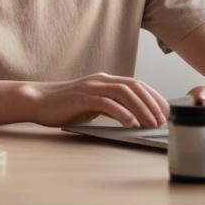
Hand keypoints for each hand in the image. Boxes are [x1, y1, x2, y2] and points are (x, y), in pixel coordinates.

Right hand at [20, 72, 170, 127]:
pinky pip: (106, 103)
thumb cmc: (65, 106)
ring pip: (124, 93)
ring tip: (151, 123)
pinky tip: (130, 123)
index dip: (154, 96)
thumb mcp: (92, 105)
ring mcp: (92, 87)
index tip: (165, 111)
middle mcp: (101, 80)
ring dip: (141, 109)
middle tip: (162, 120)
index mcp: (105, 81)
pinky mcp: (82, 98)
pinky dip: (121, 113)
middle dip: (152, 103)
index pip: (137, 85)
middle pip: (134, 87)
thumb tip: (132, 118)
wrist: (38, 101)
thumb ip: (110, 106)